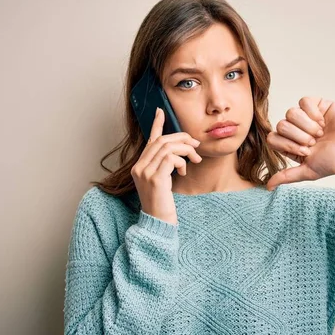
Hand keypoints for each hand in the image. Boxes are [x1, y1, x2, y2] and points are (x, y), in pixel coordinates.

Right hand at [131, 108, 202, 223]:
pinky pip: (171, 159)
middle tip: (196, 145)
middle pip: (162, 141)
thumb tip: (181, 150)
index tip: (161, 111)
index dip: (156, 124)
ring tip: (194, 160)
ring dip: (185, 150)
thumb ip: (166, 165)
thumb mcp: (163, 181)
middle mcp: (139, 167)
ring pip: (167, 147)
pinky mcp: (154, 178)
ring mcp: (144, 172)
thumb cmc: (163, 204)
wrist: (158, 223)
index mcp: (139, 166)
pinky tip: (183, 172)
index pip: (149, 141)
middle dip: (182, 139)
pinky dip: (181, 161)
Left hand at [266, 96, 334, 189]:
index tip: (306, 151)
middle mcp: (295, 130)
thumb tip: (268, 187)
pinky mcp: (317, 105)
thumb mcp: (309, 171)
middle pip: (281, 125)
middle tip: (315, 142)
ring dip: (307, 125)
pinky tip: (323, 121)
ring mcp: (305, 116)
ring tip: (321, 133)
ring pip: (291, 113)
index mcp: (290, 145)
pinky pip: (303, 102)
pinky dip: (313, 113)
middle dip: (299, 136)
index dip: (287, 144)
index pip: (273, 138)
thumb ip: (287, 176)